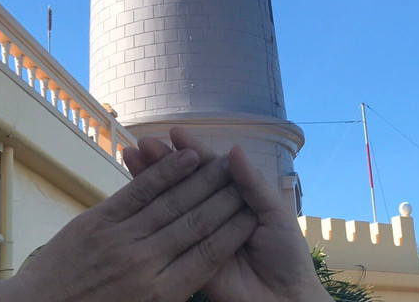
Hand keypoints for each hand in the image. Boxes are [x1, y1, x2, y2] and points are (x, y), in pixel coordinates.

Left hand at [0, 146, 256, 301]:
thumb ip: (172, 296)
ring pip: (172, 202)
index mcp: (160, 294)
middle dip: (225, 199)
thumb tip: (201, 276)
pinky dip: (164, 171)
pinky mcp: (99, 219)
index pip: (209, 255)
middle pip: (197, 224)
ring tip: (224, 163)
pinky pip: (139, 190)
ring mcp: (121, 238)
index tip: (253, 213)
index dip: (234, 231)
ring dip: (202, 178)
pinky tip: (186, 156)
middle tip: (246, 180)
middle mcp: (145, 264)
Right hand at [124, 129, 330, 301]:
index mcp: (235, 196)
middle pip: (184, 181)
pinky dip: (149, 211)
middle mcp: (213, 210)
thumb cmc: (286, 253)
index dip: (192, 151)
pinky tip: (134, 195)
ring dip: (150, 179)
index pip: (210, 169)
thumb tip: (233, 149)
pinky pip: (167, 232)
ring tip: (131, 158)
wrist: (284, 299)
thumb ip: (252, 183)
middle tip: (143, 145)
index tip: (174, 133)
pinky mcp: (186, 257)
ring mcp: (198, 233)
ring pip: (170, 201)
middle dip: (163, 161)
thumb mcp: (274, 213)